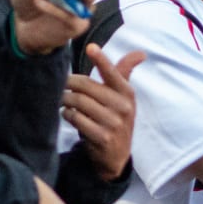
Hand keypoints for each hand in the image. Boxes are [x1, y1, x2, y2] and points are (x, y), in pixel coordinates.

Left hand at [64, 45, 144, 180]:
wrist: (116, 156)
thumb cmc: (116, 118)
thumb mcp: (124, 97)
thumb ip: (125, 73)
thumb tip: (141, 53)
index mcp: (127, 93)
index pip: (113, 73)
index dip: (101, 59)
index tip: (91, 47)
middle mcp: (122, 106)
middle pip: (86, 87)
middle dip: (69, 83)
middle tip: (61, 83)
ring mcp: (113, 123)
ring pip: (79, 102)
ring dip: (65, 99)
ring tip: (62, 99)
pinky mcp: (102, 137)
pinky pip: (76, 119)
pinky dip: (67, 114)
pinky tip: (67, 114)